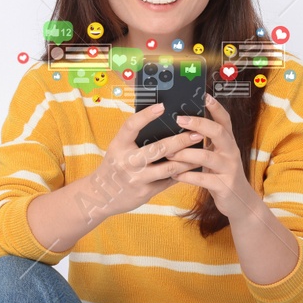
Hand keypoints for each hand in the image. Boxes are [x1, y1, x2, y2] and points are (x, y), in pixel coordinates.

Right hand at [82, 103, 206, 218]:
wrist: (101, 196)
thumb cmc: (114, 166)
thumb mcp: (118, 149)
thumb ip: (135, 138)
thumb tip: (160, 119)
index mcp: (118, 146)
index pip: (131, 126)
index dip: (146, 115)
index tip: (162, 106)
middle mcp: (127, 162)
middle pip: (158, 149)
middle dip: (181, 141)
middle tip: (197, 133)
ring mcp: (136, 178)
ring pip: (169, 168)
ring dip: (187, 159)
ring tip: (201, 151)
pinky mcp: (145, 192)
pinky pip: (168, 181)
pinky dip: (181, 173)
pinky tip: (193, 166)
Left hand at [169, 93, 263, 222]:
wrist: (239, 202)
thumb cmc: (222, 174)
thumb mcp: (217, 155)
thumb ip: (206, 141)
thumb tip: (182, 124)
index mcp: (228, 142)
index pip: (225, 120)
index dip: (215, 107)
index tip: (203, 95)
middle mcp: (231, 152)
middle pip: (219, 132)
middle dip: (199, 124)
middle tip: (179, 119)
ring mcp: (229, 169)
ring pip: (207, 157)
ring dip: (185, 153)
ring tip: (169, 152)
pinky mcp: (224, 186)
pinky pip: (203, 179)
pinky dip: (187, 176)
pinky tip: (174, 175)